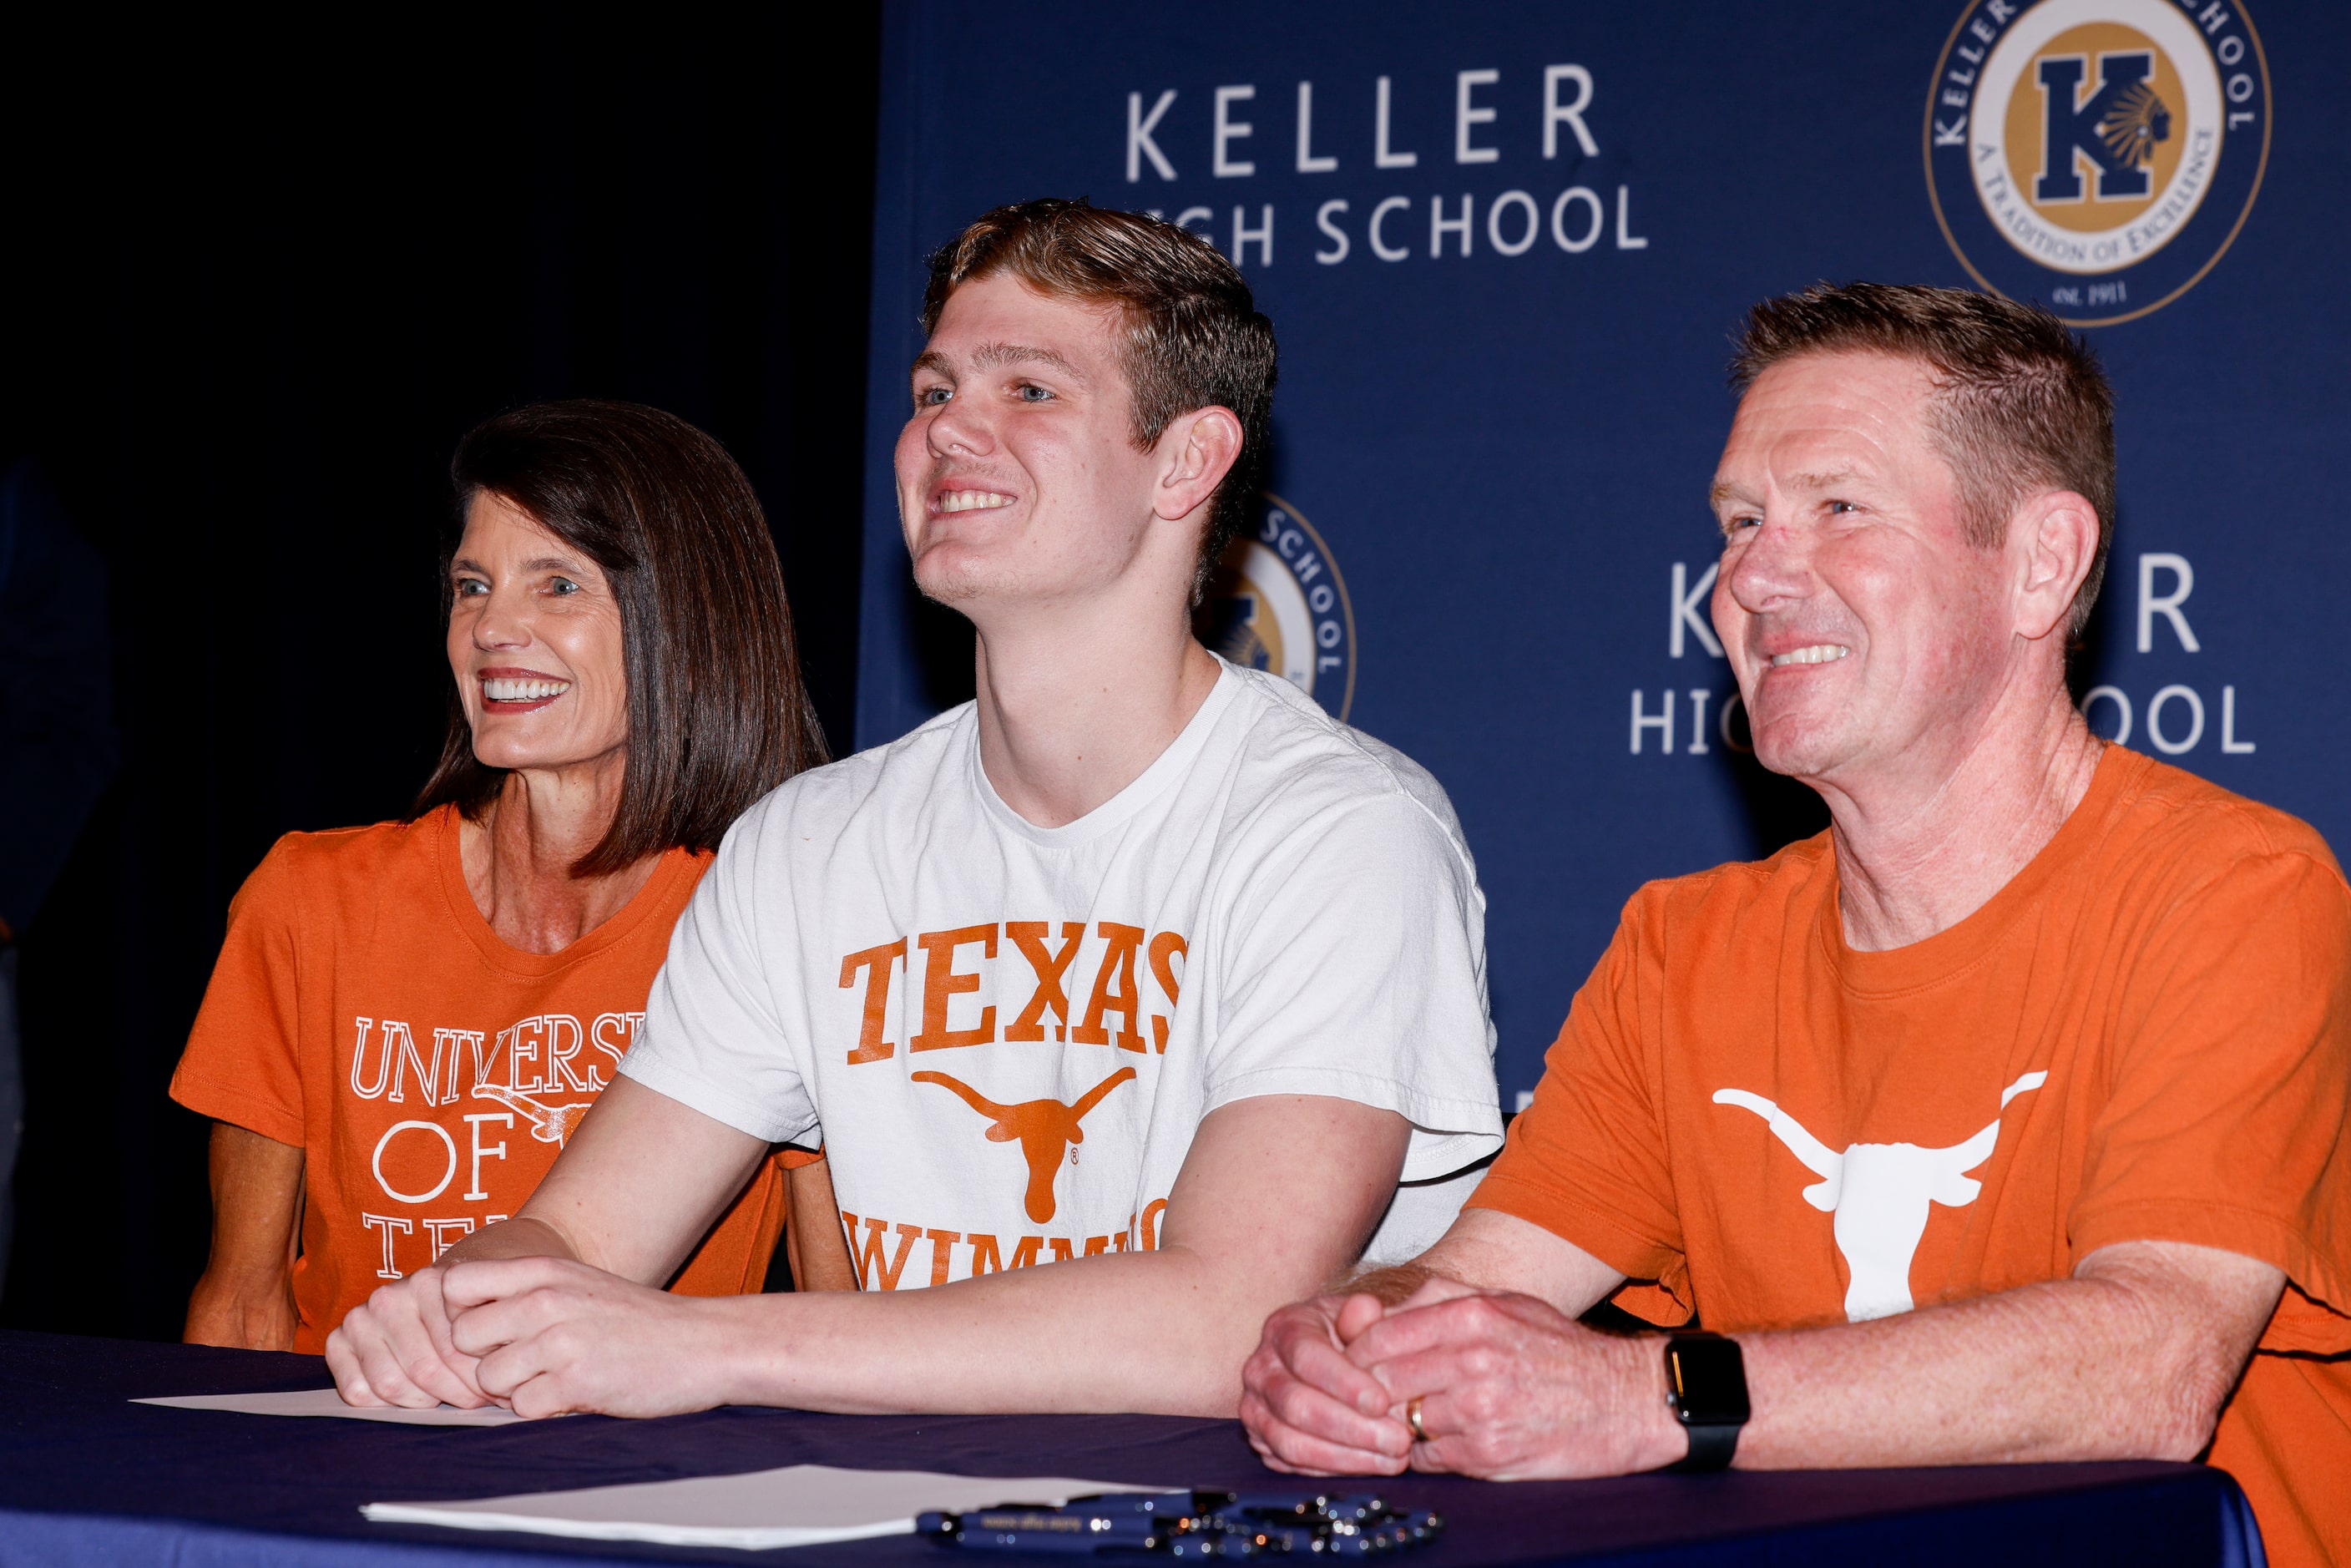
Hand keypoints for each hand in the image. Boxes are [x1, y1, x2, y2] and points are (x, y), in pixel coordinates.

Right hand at [324, 1267, 490, 1408]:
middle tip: (475, 1400)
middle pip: (424, 1371)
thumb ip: (496, 1338)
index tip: (494, 1389)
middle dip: (456, 1394)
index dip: (478, 1379)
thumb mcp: (489, 1312)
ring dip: (423, 1402)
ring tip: (447, 1396)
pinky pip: (357, 1392)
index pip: (455, 1349)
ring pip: (391, 1385)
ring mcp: (360, 1318)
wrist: (435, 1294)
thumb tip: (511, 1393)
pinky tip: (412, 1395)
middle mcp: (390, 1297)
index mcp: (430, 1282)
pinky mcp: (337, 1341)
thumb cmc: (467, 1310)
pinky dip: (385, 1405)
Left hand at [440, 1256, 742, 1418]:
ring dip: (513, 1390)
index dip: (458, 1314)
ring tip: (553, 1379)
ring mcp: (560, 1340)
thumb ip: (523, 1292)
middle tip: (522, 1365)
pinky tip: (573, 1395)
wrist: (703, 1344)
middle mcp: (545, 1299)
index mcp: (543, 1269)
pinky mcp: (576, 1381)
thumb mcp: (577, 1284)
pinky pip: (522, 1408)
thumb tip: (455, 1317)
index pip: (453, 1285)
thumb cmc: (635, 1320)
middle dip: (482, 1360)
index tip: (485, 1333)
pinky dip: (543, 1410)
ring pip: (487, 1380)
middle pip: (461, 1338)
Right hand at [1241, 1289, 1415, 1473]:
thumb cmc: (1347, 1337)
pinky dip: (1333, 1470)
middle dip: (1351, 1428)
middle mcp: (1260, 1368)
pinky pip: (1292, 1465)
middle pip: (1296, 1406)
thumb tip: (1366, 1307)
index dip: (1344, 1382)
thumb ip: (1364, 1315)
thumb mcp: (1358, 1316)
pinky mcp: (1262, 1441)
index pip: (1306, 1357)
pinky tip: (1370, 1465)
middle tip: (1398, 1440)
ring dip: (1346, 1456)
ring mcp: (1255, 1408)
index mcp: (1282, 1328)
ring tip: (1392, 1459)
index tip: (1382, 1402)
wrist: (1324, 1358)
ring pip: (1291, 1442)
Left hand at [1344, 1286, 1683, 1479]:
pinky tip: (1445, 1440)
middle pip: (1381, 1381)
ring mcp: (1479, 1411)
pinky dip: (1428, 1452)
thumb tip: (1379, 1309)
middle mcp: (1471, 1361)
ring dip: (1400, 1425)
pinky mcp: (1489, 1455)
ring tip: (1417, 1417)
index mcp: (1471, 1316)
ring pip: (1401, 1423)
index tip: (1356, 1362)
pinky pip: (1429, 1458)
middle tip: (1373, 1396)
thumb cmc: (1560, 1349)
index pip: (1379, 1336)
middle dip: (1370, 1392)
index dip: (1357, 1353)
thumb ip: (1439, 1297)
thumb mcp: (1504, 1301)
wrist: (1623, 1401)